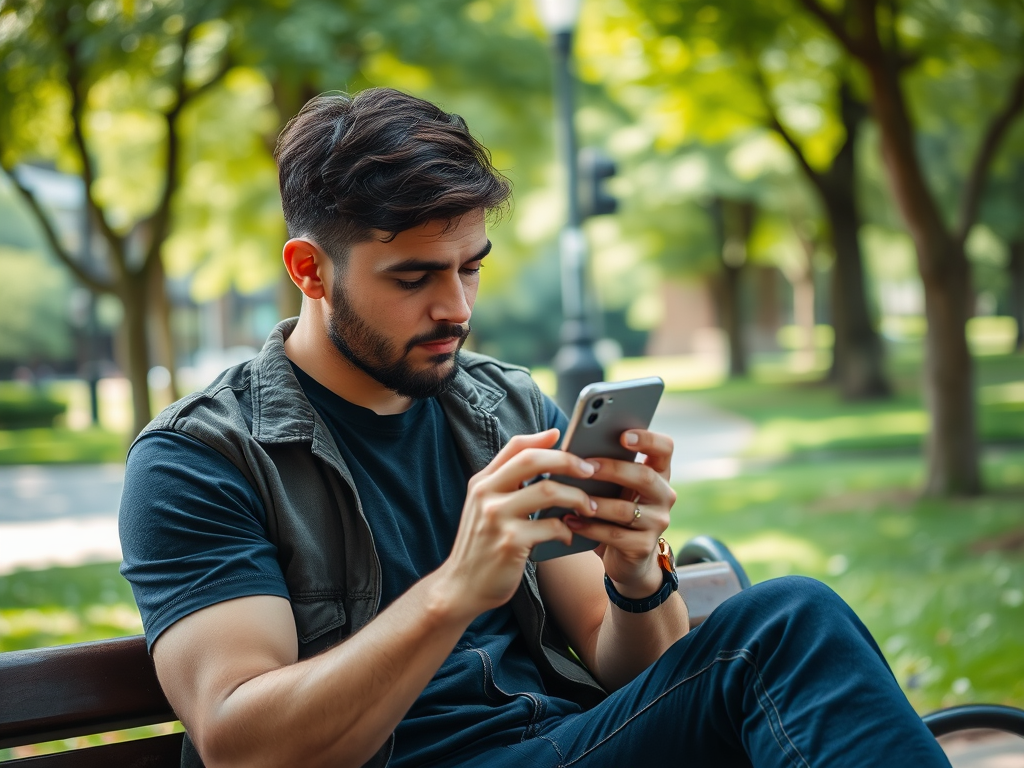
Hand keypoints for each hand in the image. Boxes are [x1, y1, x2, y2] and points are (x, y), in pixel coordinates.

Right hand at [437, 429, 599, 619]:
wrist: (462, 587)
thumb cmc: (483, 545)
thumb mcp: (486, 507)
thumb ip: (508, 482)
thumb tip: (541, 456)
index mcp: (482, 482)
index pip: (514, 447)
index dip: (541, 437)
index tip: (564, 435)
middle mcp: (486, 494)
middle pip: (532, 460)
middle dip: (567, 461)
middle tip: (590, 471)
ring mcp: (497, 517)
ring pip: (548, 491)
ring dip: (576, 497)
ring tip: (588, 507)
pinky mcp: (510, 543)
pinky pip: (551, 526)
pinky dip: (567, 530)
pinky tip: (570, 536)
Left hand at [562, 429, 676, 597]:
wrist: (623, 557)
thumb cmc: (611, 510)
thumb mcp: (612, 487)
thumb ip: (603, 467)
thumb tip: (573, 451)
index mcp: (658, 473)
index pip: (664, 448)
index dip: (647, 439)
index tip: (623, 436)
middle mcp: (664, 495)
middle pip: (644, 476)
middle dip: (612, 469)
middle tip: (586, 467)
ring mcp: (658, 522)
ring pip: (627, 509)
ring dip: (597, 503)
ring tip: (573, 498)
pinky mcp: (644, 547)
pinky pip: (616, 535)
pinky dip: (590, 528)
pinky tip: (571, 522)